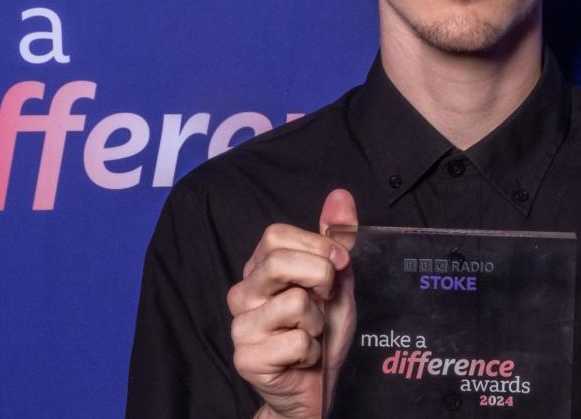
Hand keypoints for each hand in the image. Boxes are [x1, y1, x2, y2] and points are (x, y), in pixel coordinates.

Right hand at [228, 189, 358, 418]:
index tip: (338, 265)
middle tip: (325, 300)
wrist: (318, 385)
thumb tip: (340, 195)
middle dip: (319, 279)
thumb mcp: (337, 280)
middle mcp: (242, 293)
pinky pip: (296, 341)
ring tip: (312, 334)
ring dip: (319, 322)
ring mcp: (240, 326)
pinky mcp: (246, 358)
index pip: (276, 235)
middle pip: (279, 262)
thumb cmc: (324, 331)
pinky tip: (303, 357)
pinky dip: (313, 351)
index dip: (316, 245)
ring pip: (295, 303)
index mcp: (259, 269)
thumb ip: (337, 239)